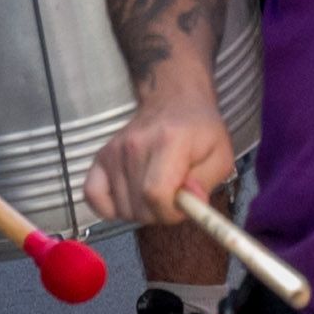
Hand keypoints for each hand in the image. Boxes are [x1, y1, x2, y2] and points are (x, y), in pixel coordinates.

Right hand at [83, 103, 241, 232]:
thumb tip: (187, 205)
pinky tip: (130, 196)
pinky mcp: (101, 156)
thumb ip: (205, 184)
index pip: (156, 194)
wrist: (175, 100)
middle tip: (173, 195)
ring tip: (156, 188)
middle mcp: (135, 144)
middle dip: (160, 213)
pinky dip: (110, 207)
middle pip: (139, 207)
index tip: (183, 204)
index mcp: (168, 141)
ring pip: (122, 208)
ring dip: (141, 209)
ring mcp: (114, 150)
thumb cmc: (199, 130)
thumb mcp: (220, 156)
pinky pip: (93, 197)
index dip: (171, 211)